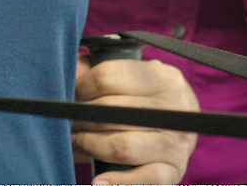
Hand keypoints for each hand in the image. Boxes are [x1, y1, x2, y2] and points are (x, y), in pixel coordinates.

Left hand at [73, 56, 197, 184]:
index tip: (73, 95)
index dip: (81, 88)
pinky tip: (99, 181)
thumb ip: (98, 71)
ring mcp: (177, 142)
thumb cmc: (142, 98)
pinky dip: (119, 182)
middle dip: (81, 118)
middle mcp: (175, 108)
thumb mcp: (129, 76)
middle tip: (68, 121)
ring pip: (123, 146)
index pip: (107, 78)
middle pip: (111, 111)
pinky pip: (146, 179)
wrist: (178, 126)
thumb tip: (67, 77)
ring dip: (90, 145)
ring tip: (76, 141)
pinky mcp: (175, 170)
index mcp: (163, 77)